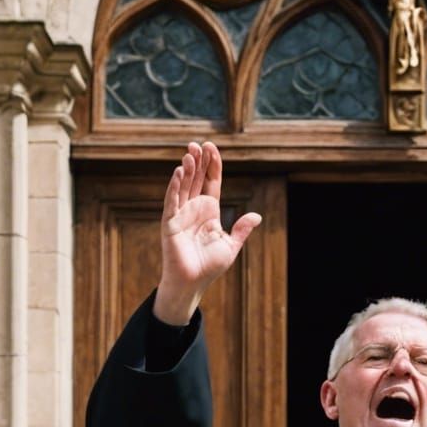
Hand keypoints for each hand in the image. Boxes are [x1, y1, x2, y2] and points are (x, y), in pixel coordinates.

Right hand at [154, 140, 260, 324]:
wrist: (192, 283)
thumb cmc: (209, 267)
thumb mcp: (230, 246)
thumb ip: (241, 230)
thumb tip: (256, 216)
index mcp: (209, 211)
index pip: (211, 182)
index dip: (212, 165)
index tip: (212, 148)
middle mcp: (194, 209)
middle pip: (196, 179)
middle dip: (198, 161)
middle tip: (198, 143)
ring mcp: (180, 214)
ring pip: (184, 186)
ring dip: (187, 169)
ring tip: (190, 152)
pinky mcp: (170, 222)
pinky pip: (172, 201)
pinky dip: (175, 186)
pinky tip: (180, 172)